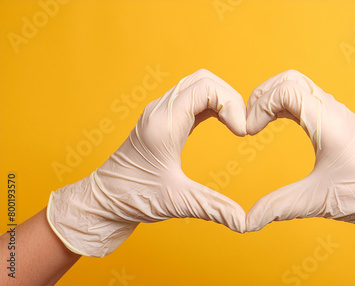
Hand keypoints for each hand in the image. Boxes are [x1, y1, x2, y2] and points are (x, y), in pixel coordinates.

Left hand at [47, 69, 246, 256]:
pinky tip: (223, 124)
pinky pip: (192, 100)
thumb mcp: (177, 202)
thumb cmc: (131, 198)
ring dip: (222, 100)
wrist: (103, 201)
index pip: (206, 87)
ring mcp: (160, 113)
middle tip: (243, 126)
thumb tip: (245, 222)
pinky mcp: (163, 121)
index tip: (242, 132)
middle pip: (204, 80)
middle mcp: (160, 110)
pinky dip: (212, 106)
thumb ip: (214, 209)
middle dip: (230, 98)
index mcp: (163, 123)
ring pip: (198, 86)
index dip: (231, 104)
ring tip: (236, 125)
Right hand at [245, 70, 354, 272]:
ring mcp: (335, 113)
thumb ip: (277, 207)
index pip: (287, 90)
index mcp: (329, 123)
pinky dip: (284, 104)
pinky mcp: (335, 121)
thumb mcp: (314, 201)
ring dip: (273, 97)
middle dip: (263, 94)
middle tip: (249, 120)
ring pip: (298, 85)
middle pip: (290, 79)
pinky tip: (274, 123)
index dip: (262, 105)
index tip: (250, 131)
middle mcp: (333, 111)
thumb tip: (246, 221)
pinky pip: (305, 99)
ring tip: (257, 121)